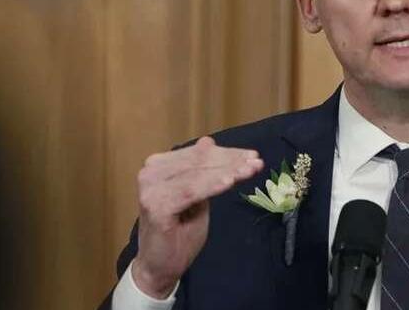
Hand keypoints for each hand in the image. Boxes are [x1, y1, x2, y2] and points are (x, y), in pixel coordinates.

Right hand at [131, 136, 263, 297]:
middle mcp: (151, 172)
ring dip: (227, 171)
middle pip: (200, 161)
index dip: (227, 153)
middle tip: (257, 161)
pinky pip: (191, 191)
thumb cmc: (179, 232)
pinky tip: (230, 182)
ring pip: (198, 174)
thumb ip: (202, 171)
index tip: (253, 155)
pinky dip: (212, 185)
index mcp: (159, 166)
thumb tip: (208, 141)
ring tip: (250, 170)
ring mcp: (151, 188)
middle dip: (231, 161)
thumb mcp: (197, 196)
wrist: (159, 266)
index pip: (198, 154)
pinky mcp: (156, 205)